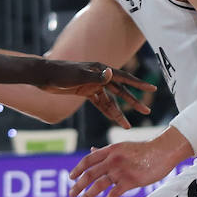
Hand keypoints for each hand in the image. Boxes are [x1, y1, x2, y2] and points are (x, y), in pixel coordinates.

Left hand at [41, 62, 156, 129]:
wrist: (43, 75)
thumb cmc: (60, 73)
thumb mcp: (78, 75)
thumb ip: (95, 76)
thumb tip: (111, 73)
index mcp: (101, 70)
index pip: (124, 78)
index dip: (139, 84)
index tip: (152, 88)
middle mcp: (100, 76)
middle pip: (121, 92)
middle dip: (133, 102)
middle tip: (146, 111)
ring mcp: (94, 85)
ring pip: (110, 101)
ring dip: (118, 113)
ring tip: (127, 126)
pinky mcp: (86, 92)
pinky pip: (100, 104)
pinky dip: (106, 112)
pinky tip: (114, 120)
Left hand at [68, 132, 189, 196]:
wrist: (164, 151)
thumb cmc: (146, 149)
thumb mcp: (123, 147)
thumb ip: (107, 151)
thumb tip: (92, 149)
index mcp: (110, 150)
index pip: (88, 160)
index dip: (78, 169)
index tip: (71, 177)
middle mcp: (112, 160)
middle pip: (89, 174)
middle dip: (78, 185)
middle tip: (71, 194)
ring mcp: (121, 171)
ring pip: (98, 185)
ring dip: (86, 195)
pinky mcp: (131, 181)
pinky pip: (114, 194)